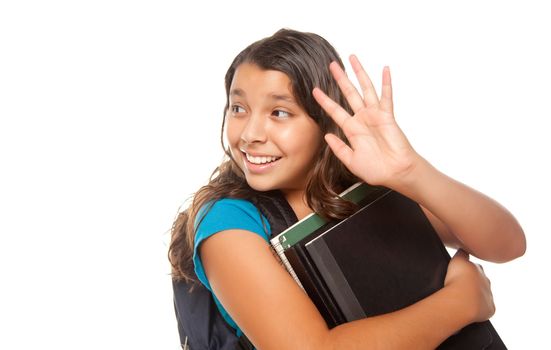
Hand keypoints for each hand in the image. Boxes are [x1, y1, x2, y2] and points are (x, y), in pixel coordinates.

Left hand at [312, 55, 419, 188]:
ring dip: (359, 73)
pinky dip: (386, 83)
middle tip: (332, 65)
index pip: (335, 111)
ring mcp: (375, 115)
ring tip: (353, 58)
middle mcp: (362, 119)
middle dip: (340, 79)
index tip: (314, 90)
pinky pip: (386, 97)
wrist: (395, 173)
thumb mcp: (351, 160)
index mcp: (352, 130)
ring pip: (365, 89)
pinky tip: (384, 69)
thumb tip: (327, 136)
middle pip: (349, 94)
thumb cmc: (376, 170)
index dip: (325, 100)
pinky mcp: (387, 116)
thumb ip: (339, 148)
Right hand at [444, 249, 495, 322]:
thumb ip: (461, 254)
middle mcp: (487, 281)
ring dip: (477, 297)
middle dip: (475, 284)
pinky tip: (470, 309)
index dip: (469, 270)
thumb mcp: (457, 261)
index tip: (462, 273)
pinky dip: (479, 309)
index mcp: (479, 269)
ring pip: (484, 295)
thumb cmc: (458, 279)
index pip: (476, 267)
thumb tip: (463, 248)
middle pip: (482, 281)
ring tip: (464, 300)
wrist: (462, 301)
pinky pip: (486, 308)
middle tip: (461, 288)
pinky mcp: (490, 309)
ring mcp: (489, 296)